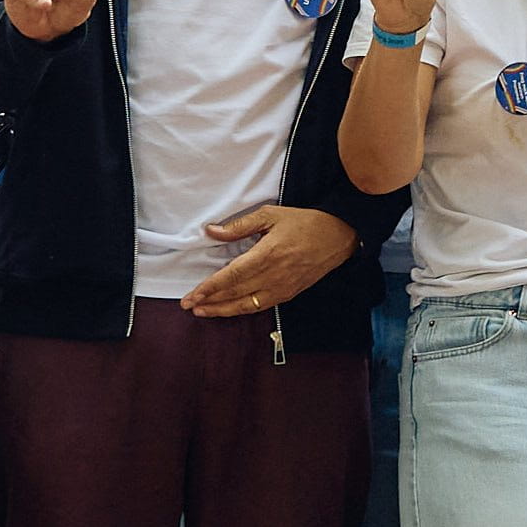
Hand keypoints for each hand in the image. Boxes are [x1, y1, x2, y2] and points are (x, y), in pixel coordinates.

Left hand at [184, 203, 356, 317]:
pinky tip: (229, 309)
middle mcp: (274, 276)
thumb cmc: (304, 222)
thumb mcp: (271, 215)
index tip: (192, 295)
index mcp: (267, 254)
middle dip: (209, 302)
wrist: (338, 236)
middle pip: (235, 294)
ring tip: (203, 312)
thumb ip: (239, 225)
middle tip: (188, 306)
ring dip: (222, 310)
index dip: (209, 288)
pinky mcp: (289, 294)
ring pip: (246, 305)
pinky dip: (242, 310)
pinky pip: (260, 306)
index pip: (231, 276)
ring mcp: (282, 288)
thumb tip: (211, 231)